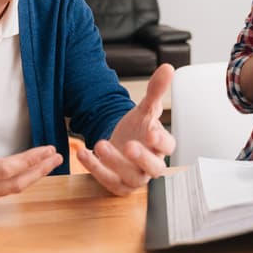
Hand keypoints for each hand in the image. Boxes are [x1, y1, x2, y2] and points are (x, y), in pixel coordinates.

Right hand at [0, 91, 61, 212]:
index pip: (8, 169)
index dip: (31, 160)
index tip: (48, 150)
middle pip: (18, 182)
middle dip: (40, 169)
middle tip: (58, 156)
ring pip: (13, 189)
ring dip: (34, 176)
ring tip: (50, 164)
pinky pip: (4, 191)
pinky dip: (20, 181)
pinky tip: (30, 173)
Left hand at [77, 64, 176, 195]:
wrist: (121, 141)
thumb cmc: (137, 128)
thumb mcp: (145, 107)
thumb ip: (156, 89)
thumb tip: (167, 68)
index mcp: (161, 146)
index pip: (168, 146)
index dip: (161, 141)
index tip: (152, 132)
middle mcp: (151, 164)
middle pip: (154, 168)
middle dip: (141, 158)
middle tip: (130, 146)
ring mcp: (135, 177)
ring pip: (130, 177)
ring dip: (114, 162)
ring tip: (100, 144)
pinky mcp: (118, 185)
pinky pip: (108, 181)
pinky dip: (95, 169)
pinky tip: (83, 152)